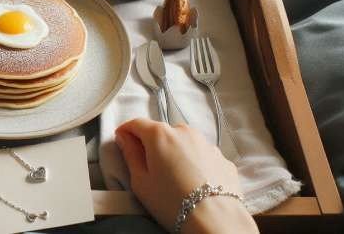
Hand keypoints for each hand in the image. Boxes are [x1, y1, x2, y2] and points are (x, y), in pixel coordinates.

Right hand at [115, 118, 256, 232]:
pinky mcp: (221, 157)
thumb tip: (125, 139)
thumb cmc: (173, 202)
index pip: (137, 123)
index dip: (126, 131)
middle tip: (148, 168)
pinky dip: (193, 163)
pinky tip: (192, 182)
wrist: (215, 218)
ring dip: (175, 153)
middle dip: (152, 145)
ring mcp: (206, 143)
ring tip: (173, 178)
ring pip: (183, 142)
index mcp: (160, 135)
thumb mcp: (140, 181)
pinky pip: (201, 155)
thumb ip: (130, 154)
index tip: (122, 140)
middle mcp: (184, 132)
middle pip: (161, 132)